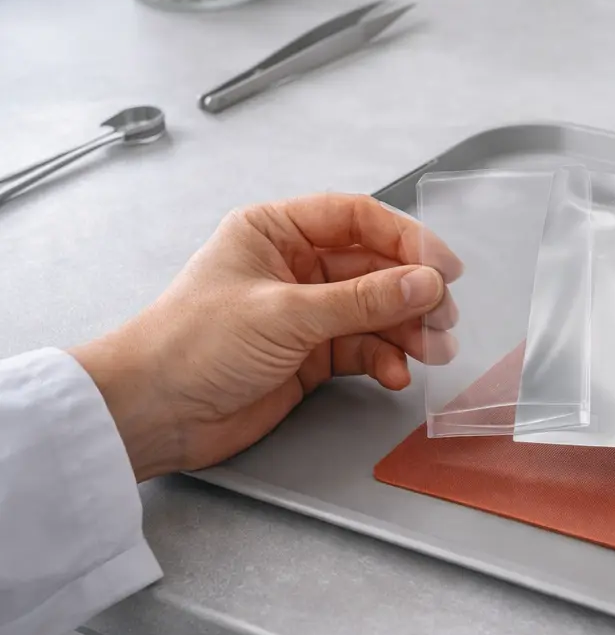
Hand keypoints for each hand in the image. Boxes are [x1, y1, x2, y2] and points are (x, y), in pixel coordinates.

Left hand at [69, 194, 461, 480]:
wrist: (151, 415)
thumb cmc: (190, 346)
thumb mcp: (284, 314)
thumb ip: (361, 300)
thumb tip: (425, 283)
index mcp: (276, 231)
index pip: (358, 219)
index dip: (406, 239)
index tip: (443, 267)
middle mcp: (294, 265)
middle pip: (375, 267)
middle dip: (413, 293)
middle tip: (443, 316)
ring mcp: (305, 311)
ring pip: (376, 310)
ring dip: (407, 330)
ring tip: (432, 350)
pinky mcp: (310, 355)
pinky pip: (364, 347)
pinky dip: (385, 359)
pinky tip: (395, 373)